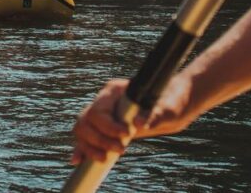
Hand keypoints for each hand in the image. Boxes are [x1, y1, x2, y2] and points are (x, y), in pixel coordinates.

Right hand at [71, 75, 193, 164]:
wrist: (171, 105)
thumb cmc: (170, 102)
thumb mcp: (166, 108)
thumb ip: (153, 113)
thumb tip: (140, 123)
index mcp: (113, 90)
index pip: (98, 110)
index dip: (108, 126)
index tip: (127, 135)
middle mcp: (103, 101)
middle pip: (86, 120)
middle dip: (99, 139)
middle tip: (121, 150)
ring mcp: (101, 114)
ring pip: (82, 130)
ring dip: (89, 146)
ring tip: (104, 159)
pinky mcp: (103, 128)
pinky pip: (87, 138)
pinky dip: (82, 149)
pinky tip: (78, 160)